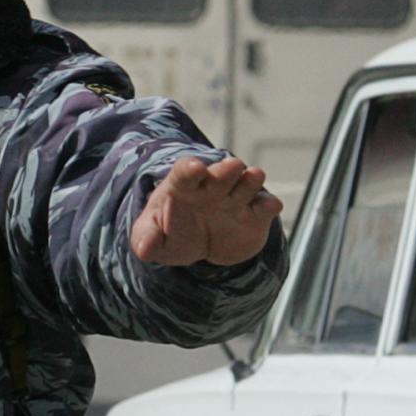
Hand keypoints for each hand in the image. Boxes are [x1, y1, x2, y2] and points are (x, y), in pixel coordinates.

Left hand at [130, 155, 282, 268]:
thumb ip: (146, 240)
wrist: (199, 244)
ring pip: (247, 182)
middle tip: (232, 167)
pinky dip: (269, 205)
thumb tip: (144, 247)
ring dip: (251, 179)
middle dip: (226, 169)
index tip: (195, 168)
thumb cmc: (172, 233)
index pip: (185, 172)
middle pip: (221, 171)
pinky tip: (270, 206)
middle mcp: (213, 186)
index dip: (190, 170)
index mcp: (184, 186)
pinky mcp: (255, 214)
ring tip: (254, 176)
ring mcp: (236, 197)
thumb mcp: (151, 239)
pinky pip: (264, 206)